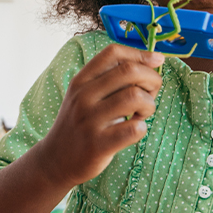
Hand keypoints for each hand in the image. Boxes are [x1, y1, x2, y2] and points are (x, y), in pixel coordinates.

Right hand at [41, 44, 163, 186]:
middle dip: (152, 80)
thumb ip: (111, 79)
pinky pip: (133, 129)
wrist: (55, 160)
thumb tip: (154, 60)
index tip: (156, 62)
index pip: (113, 53)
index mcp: (81, 80)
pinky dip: (142, 128)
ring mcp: (89, 121)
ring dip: (149, 104)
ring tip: (142, 114)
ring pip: (135, 97)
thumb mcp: (85, 95)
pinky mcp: (98, 145)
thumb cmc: (80, 124)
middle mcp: (83, 96)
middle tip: (151, 94)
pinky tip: (134, 130)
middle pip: (129, 71)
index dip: (141, 54)